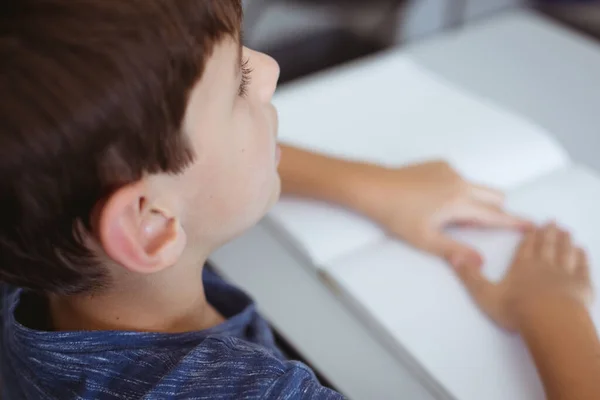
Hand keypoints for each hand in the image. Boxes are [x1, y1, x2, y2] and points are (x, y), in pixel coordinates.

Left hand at [358, 161, 530, 268]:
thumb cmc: (396, 215)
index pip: (494, 215)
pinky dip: (456, 190)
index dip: (514, 222)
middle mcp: (460, 181)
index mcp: (459, 201)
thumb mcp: (424, 239)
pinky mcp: (438, 164)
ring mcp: (449, 170)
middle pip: (492, 195)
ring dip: (472, 200)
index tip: (533, 224)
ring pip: (475, 186)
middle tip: (476, 227)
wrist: (373, 187)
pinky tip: (432, 200)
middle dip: (493, 210)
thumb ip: (454, 251)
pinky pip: (457, 178)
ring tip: (445, 216)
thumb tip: (480, 262)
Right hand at [456, 223, 593, 330]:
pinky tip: (582, 251)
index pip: (526, 247)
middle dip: (549, 233)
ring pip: (566, 252)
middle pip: (547, 245)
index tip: (534, 225)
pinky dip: (582, 257)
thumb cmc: (517, 309)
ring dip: (566, 241)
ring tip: (567, 232)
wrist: (551, 321)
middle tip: (553, 222)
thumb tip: (452, 256)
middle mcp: (544, 265)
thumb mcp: (484, 293)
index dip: (529, 236)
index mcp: (521, 266)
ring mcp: (565, 273)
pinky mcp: (582, 285)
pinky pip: (582, 266)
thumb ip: (469, 275)